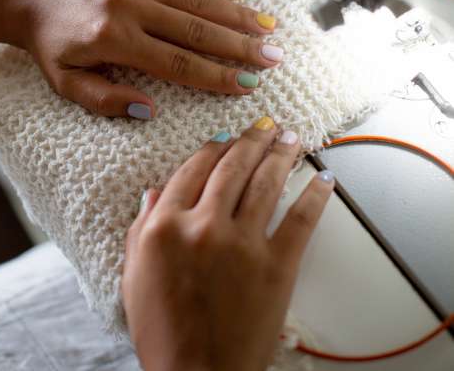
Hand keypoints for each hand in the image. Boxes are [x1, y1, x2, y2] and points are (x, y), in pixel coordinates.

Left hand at [2, 0, 280, 117]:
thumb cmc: (49, 44)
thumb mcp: (67, 83)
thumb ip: (108, 100)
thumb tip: (152, 110)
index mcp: (115, 39)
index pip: (179, 63)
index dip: (218, 76)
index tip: (249, 85)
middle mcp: (130, 5)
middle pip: (198, 29)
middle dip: (240, 46)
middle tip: (274, 58)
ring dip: (236, 14)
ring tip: (268, 28)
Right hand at [123, 118, 333, 370]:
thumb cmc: (163, 332)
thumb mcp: (134, 276)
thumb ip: (141, 228)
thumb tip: (154, 192)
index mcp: (165, 226)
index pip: (192, 170)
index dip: (212, 147)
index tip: (224, 136)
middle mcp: (204, 226)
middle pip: (232, 167)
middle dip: (252, 139)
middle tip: (265, 124)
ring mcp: (242, 244)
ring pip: (265, 183)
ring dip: (281, 154)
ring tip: (291, 136)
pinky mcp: (276, 266)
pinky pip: (300, 220)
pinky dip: (315, 195)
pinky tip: (323, 177)